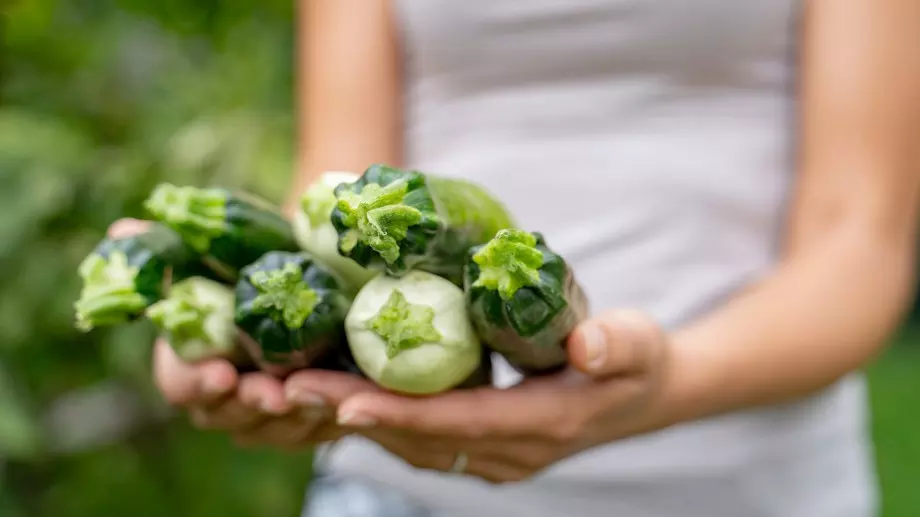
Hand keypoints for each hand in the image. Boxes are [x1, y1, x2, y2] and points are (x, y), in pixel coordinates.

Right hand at [108, 218, 344, 447]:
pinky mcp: (309, 420)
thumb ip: (167, 248)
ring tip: (314, 396)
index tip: (222, 372)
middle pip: (230, 416)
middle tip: (272, 393)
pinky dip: (329, 419)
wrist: (302, 280)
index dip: (198, 383)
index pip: (182, 387)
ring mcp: (266, 416)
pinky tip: (344, 403)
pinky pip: (318, 430)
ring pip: (275, 430)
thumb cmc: (246, 268)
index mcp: (190, 365)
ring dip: (293, 417)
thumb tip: (123, 231)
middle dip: (251, 406)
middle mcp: (225, 399)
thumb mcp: (213, 252)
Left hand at [329, 310, 677, 483]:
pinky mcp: (486, 447)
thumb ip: (618, 344)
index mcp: (544, 425)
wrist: (644, 394)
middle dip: (354, 415)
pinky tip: (344, 396)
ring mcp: (497, 456)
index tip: (343, 400)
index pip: (460, 422)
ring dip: (356, 420)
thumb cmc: (637, 359)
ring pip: (415, 444)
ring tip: (299, 390)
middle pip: (421, 437)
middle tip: (291, 389)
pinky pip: (424, 440)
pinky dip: (382, 421)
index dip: (400, 414)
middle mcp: (512, 452)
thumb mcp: (637, 344)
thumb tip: (589, 344)